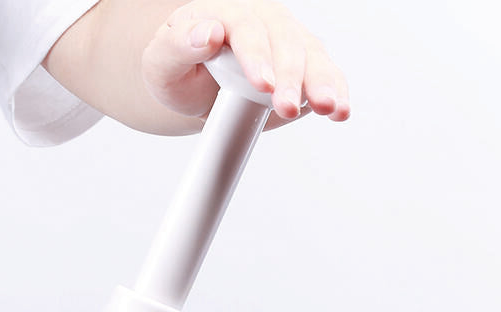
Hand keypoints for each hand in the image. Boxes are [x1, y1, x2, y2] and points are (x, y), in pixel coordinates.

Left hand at [143, 1, 349, 125]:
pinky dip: (335, 92)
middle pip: (285, 41)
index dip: (256, 55)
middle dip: (290, 77)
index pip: (246, 27)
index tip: (261, 83)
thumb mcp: (161, 63)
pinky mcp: (303, 66)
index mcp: (226, 12)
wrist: (197, 88)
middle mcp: (263, 21)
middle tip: (288, 107)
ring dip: (322, 84)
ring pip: (311, 56)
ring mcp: (286, 41)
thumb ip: (177, 47)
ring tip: (329, 108)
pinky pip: (324, 74)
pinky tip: (340, 110)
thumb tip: (206, 33)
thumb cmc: (179, 72)